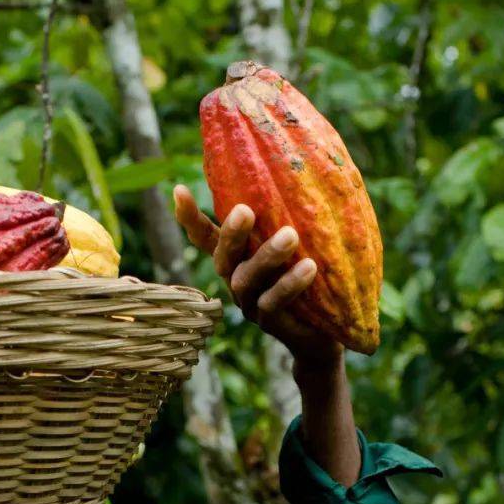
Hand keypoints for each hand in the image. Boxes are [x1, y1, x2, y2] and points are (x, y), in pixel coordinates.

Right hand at [173, 185, 343, 368]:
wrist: (326, 333)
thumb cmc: (313, 278)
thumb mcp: (303, 245)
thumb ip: (295, 218)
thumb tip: (314, 169)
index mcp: (238, 257)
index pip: (205, 237)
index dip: (189, 218)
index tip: (177, 190)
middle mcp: (236, 279)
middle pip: (222, 256)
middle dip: (231, 233)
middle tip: (246, 210)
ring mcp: (249, 304)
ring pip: (246, 280)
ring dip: (267, 256)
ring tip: (290, 235)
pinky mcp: (270, 323)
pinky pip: (272, 303)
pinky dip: (288, 285)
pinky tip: (308, 268)